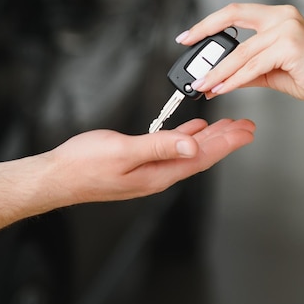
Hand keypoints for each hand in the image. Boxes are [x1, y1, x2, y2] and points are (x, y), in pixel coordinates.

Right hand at [0, 118, 254, 245]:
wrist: (58, 176)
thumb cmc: (84, 166)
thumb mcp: (123, 151)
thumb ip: (159, 146)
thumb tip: (192, 144)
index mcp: (159, 173)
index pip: (202, 157)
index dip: (226, 144)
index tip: (246, 132)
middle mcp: (158, 174)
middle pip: (200, 155)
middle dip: (225, 140)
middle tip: (246, 127)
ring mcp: (148, 170)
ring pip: (188, 151)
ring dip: (209, 138)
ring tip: (227, 127)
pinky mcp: (138, 163)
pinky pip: (171, 148)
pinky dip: (185, 136)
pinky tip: (191, 129)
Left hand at [177, 3, 303, 104]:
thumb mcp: (269, 70)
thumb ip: (243, 70)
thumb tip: (215, 78)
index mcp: (276, 16)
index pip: (235, 11)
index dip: (208, 22)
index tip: (188, 35)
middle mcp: (282, 16)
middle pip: (233, 23)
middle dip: (204, 38)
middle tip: (190, 59)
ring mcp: (287, 28)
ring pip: (241, 52)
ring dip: (218, 72)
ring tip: (203, 85)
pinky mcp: (290, 46)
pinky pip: (253, 66)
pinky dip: (234, 80)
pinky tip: (222, 89)